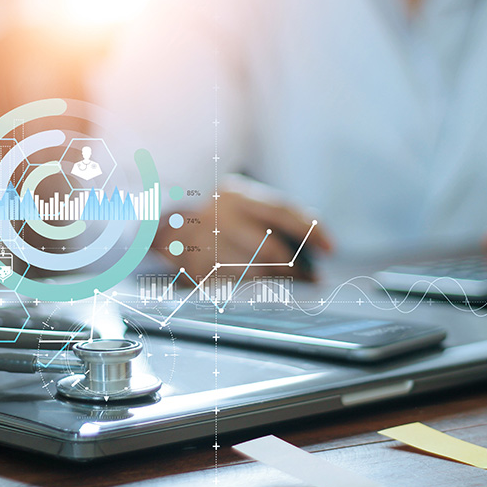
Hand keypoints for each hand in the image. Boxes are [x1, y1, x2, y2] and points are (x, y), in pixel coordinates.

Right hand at [156, 175, 331, 280]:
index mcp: (235, 195)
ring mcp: (204, 245)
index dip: (311, 230)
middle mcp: (219, 217)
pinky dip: (253, 291)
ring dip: (279, 283)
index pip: (282, 211)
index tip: (330, 247)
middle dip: (298, 268)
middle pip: (271, 250)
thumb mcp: (237, 203)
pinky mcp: (195, 271)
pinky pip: (235, 287)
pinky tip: (262, 290)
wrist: (156, 227)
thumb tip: (312, 239)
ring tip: (292, 284)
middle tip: (312, 277)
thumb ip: (269, 215)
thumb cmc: (211, 218)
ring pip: (255, 273)